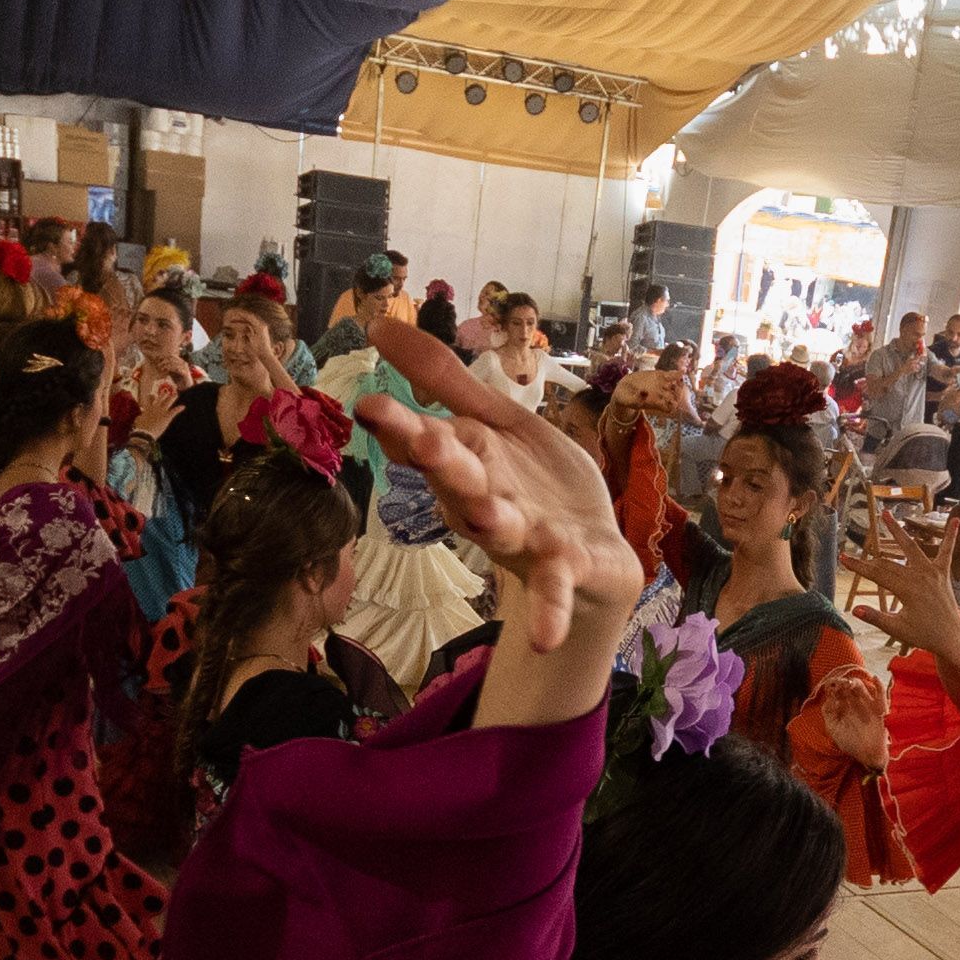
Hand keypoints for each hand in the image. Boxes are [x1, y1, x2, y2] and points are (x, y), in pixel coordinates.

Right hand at [357, 317, 639, 650]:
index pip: (426, 438)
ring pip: (501, 527)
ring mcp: (525, 538)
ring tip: (484, 516)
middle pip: (457, 478)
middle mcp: (486, 500)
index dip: (399, 424)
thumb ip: (441, 378)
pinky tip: (546, 637)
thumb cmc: (534, 486)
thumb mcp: (493, 422)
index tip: (368, 406)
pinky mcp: (566, 569)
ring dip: (491, 521)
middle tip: (418, 439)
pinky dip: (550, 610)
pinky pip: (555, 589)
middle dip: (438, 460)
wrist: (591, 556)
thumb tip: (377, 322)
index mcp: (469, 460)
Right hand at [620, 366, 689, 419]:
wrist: (625, 388)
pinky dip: (676, 374)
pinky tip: (681, 372)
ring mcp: (661, 385)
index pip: (670, 408)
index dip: (674, 404)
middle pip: (676, 396)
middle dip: (679, 393)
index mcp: (656, 404)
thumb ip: (636, 399)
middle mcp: (661, 395)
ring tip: (680, 380)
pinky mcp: (660, 376)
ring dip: (680, 383)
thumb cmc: (626, 399)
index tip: (674, 400)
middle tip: (679, 389)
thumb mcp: (629, 401)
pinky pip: (671, 375)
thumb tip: (643, 394)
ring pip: (676, 385)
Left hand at [813, 667, 887, 768]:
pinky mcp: (879, 708)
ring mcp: (867, 704)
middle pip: (848, 687)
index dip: (834, 686)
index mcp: (843, 707)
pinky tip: (874, 678)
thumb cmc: (850, 743)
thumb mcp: (834, 729)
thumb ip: (828, 713)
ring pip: (862, 688)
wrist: (867, 754)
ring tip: (850, 683)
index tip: (830, 684)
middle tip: (840, 683)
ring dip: (856, 683)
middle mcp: (854, 703)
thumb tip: (828, 698)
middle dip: (843, 683)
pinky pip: (880, 694)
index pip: (837, 692)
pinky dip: (879, 685)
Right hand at [845, 503, 959, 674]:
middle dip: (868, 559)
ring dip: (898, 530)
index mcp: (908, 591)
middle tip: (851, 552)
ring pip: (911, 547)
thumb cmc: (923, 634)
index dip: (859, 567)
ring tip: (885, 514)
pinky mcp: (943, 572)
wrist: (950, 636)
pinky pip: (947, 551)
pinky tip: (956, 519)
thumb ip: (876, 617)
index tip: (843, 559)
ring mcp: (932, 572)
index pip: (877, 575)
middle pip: (888, 563)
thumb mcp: (897, 629)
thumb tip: (855, 610)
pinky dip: (951, 535)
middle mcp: (920, 577)